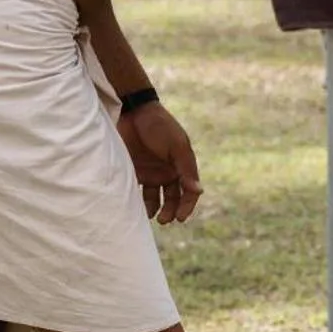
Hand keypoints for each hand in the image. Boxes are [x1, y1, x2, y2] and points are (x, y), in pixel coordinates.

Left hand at [117, 103, 203, 223]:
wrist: (133, 111)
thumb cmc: (159, 126)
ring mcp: (150, 173)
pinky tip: (136, 208)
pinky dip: (138, 202)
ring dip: (155, 209)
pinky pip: (137, 192)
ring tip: (151, 216)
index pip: (189, 191)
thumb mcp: (177, 145)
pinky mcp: (134, 172)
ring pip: (155, 198)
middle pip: (173, 198)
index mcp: (182, 165)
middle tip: (164, 220)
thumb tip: (199, 191)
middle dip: (171, 211)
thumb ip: (186, 169)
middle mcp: (167, 171)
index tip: (180, 218)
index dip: (187, 206)